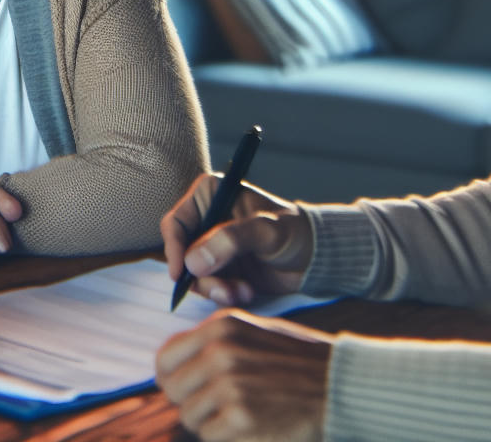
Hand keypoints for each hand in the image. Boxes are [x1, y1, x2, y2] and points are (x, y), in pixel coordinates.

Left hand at [156, 310, 331, 441]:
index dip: (171, 378)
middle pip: (172, 389)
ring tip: (243, 413)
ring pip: (189, 416)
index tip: (184, 390)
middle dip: (191, 402)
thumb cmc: (298, 363)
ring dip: (211, 422)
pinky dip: (227, 437)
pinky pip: (209, 435)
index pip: (165, 357)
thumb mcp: (253, 334)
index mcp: (221, 327)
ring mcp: (229, 384)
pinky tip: (253, 425)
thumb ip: (214, 344)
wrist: (340, 385)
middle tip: (219, 407)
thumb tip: (171, 368)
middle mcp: (220, 351)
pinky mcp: (241, 417)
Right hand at [162, 174, 311, 305]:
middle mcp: (206, 220)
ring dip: (216, 288)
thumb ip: (230, 240)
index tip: (182, 273)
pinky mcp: (221, 270)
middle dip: (200, 277)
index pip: (176, 222)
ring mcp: (212, 248)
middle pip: (181, 254)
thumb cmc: (296, 232)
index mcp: (210, 196)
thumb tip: (192, 262)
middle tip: (224, 290)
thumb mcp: (265, 230)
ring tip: (243, 291)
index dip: (173, 248)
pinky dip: (225, 294)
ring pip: (193, 275)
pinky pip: (209, 288)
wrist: (317, 259)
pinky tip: (247, 292)